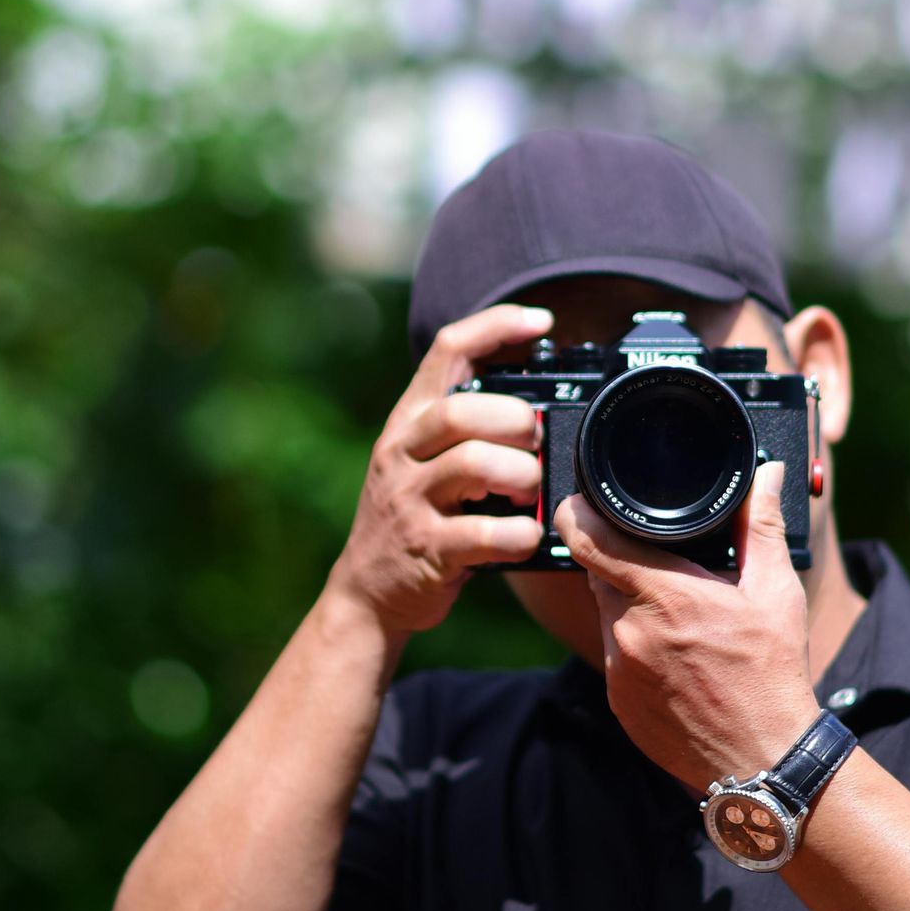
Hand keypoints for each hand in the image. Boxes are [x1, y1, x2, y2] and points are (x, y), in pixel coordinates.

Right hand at [328, 303, 552, 647]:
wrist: (368, 589)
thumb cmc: (415, 514)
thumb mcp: (423, 457)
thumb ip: (466, 425)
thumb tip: (540, 398)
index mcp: (410, 420)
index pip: (448, 350)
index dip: (496, 326)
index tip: (542, 321)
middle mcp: (403, 452)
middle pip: (460, 410)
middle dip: (515, 419)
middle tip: (538, 440)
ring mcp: (410, 500)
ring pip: (471, 464)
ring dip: (520, 473)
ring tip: (532, 489)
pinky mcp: (426, 549)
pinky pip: (480, 535)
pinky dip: (517, 535)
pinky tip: (528, 536)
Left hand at [555, 464, 819, 793]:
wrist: (763, 761)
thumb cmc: (772, 674)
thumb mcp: (776, 592)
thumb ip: (761, 525)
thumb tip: (764, 474)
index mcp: (665, 596)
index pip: (590, 540)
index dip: (577, 514)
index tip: (581, 502)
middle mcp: (630, 632)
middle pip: (602, 575)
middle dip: (626, 565)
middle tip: (669, 571)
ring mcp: (618, 672)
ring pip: (608, 616)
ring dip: (632, 608)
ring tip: (682, 620)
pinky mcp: (617, 703)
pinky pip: (615, 656)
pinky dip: (635, 648)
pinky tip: (675, 659)